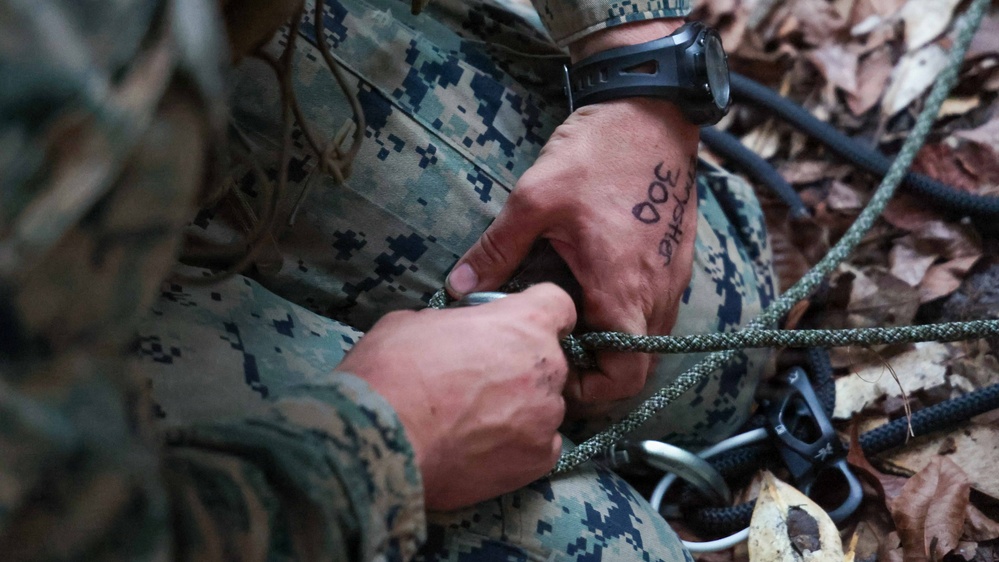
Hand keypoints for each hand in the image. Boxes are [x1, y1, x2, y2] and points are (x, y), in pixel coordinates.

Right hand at [337, 283, 575, 510]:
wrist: (382, 439)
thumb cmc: (393, 372)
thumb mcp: (415, 322)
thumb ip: (452, 324)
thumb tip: (452, 334)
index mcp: (524, 324)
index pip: (558, 305)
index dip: (539, 313)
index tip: (519, 326)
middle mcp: (546, 367)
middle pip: (550, 360)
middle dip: (523, 366)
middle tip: (481, 380)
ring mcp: (546, 417)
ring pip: (544, 406)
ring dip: (519, 409)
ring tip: (474, 422)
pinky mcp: (538, 460)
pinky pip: (540, 446)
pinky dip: (518, 446)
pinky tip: (482, 448)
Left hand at [445, 21, 699, 416]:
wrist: (650, 110)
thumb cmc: (596, 153)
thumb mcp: (534, 199)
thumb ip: (498, 249)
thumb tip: (459, 287)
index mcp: (622, 287)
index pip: (624, 376)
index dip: (591, 393)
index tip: (556, 374)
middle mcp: (657, 293)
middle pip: (638, 366)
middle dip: (598, 372)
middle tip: (557, 353)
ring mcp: (673, 277)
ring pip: (650, 339)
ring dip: (615, 344)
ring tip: (573, 324)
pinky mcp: (677, 259)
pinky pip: (657, 310)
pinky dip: (630, 317)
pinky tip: (596, 292)